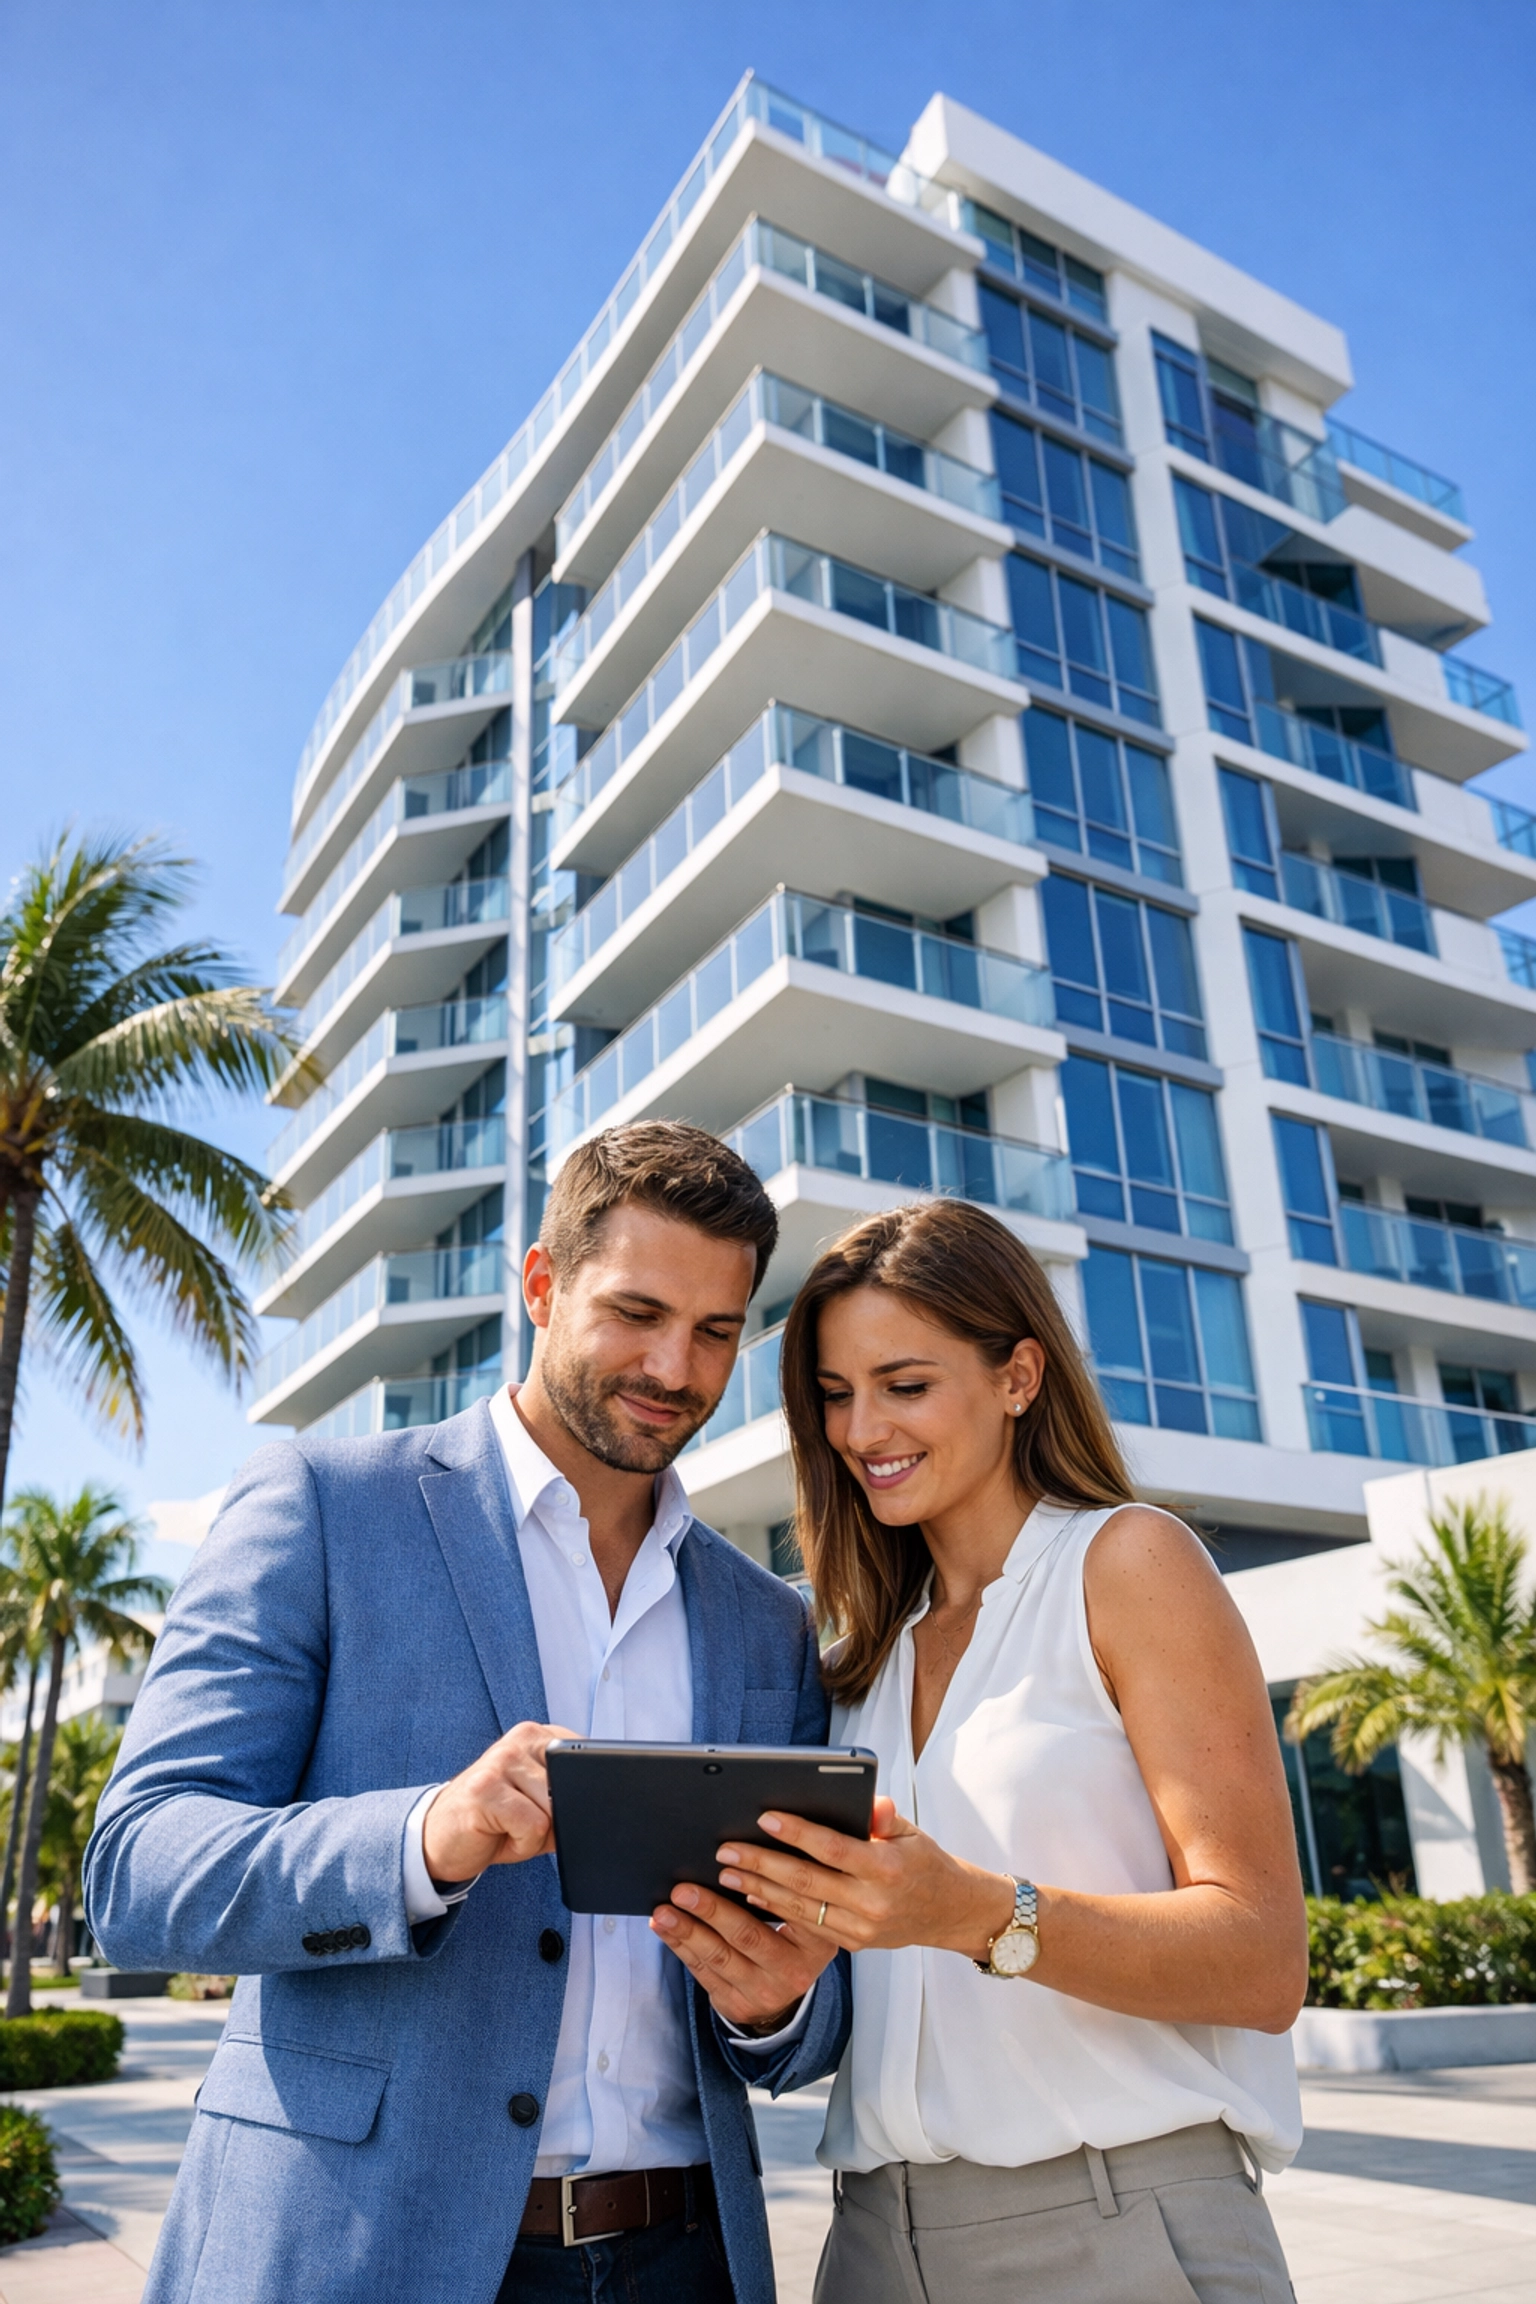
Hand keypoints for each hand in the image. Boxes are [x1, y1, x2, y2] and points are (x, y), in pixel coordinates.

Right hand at [421, 1721, 580, 1880]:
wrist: (440, 1840)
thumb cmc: (495, 1823)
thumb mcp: (540, 1807)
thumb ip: (568, 1800)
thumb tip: (598, 1812)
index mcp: (539, 1737)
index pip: (587, 1762)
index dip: (581, 1796)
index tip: (555, 1807)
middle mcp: (520, 1740)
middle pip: (572, 1790)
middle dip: (555, 1821)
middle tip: (522, 1822)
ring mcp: (501, 1760)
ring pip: (554, 1809)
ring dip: (537, 1835)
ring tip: (509, 1828)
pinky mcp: (486, 1788)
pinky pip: (534, 1826)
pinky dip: (523, 1845)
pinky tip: (498, 1834)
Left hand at [651, 1878, 838, 2030]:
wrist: (784, 1997)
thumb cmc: (790, 1939)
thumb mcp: (805, 1921)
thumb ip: (786, 1892)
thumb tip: (744, 1856)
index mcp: (816, 1941)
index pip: (787, 1910)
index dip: (756, 1886)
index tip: (726, 1867)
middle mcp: (792, 1971)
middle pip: (747, 1936)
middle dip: (711, 1911)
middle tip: (683, 1891)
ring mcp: (764, 1991)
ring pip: (719, 1957)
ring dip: (686, 1931)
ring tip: (663, 1912)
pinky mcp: (737, 2005)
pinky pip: (703, 1973)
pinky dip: (680, 1947)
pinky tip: (664, 1929)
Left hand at [718, 1797, 1015, 1961]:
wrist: (949, 1912)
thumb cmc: (925, 1861)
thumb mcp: (912, 1832)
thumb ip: (884, 1818)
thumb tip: (869, 1801)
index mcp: (888, 1869)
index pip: (834, 1848)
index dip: (798, 1833)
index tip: (765, 1817)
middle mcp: (873, 1903)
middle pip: (807, 1881)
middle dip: (762, 1863)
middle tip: (726, 1848)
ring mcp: (862, 1929)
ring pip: (801, 1908)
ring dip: (760, 1888)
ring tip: (727, 1871)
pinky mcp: (854, 1944)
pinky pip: (809, 1926)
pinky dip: (778, 1909)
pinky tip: (753, 1894)